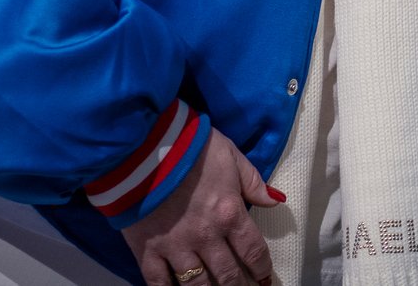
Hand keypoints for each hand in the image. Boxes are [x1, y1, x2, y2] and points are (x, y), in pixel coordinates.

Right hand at [121, 128, 281, 285]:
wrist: (142, 145)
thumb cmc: (189, 146)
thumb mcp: (229, 155)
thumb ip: (252, 181)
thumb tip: (275, 201)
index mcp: (229, 214)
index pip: (253, 252)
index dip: (261, 269)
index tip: (264, 277)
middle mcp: (206, 237)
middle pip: (228, 275)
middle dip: (240, 285)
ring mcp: (175, 247)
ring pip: (198, 284)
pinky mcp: (147, 250)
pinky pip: (159, 283)